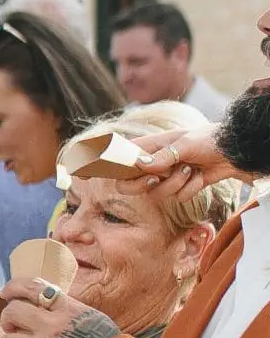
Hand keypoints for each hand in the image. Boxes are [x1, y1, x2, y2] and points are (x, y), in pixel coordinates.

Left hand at [0, 283, 102, 337]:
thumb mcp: (91, 319)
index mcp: (67, 309)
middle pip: (11, 312)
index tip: (6, 292)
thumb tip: (43, 303)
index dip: (14, 286)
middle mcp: (52, 326)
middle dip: (8, 319)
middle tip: (14, 328)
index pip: (32, 287)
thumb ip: (66, 311)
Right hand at [122, 124, 237, 208]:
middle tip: (156, 178)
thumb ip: (163, 156)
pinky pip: (178, 197)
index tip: (103, 174)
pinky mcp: (181, 187)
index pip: (120, 159)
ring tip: (190, 169)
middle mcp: (153, 164)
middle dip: (142, 185)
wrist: (234, 153)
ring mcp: (166, 177)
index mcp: (149, 147)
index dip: (113, 168)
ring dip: (176, 184)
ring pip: (156, 193)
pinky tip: (200, 175)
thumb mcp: (186, 144)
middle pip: (129, 185)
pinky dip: (192, 187)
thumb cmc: (209, 140)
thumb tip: (140, 164)